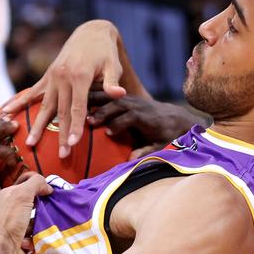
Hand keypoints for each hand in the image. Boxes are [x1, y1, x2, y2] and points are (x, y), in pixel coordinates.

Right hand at [0, 20, 126, 156]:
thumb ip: (113, 81)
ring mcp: (52, 77)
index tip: (73, 144)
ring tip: (29, 144)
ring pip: (44, 106)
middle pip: (61, 112)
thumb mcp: (113, 65)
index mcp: (79, 76)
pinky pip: (32, 93)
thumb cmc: (105, 53)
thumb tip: (120, 94)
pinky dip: (18, 103)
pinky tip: (5, 113)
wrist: (90, 33)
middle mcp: (63, 77)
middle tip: (61, 155)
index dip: (76, 127)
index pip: (78, 107)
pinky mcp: (46, 77)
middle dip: (61, 135)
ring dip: (37, 127)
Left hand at [0, 174, 52, 253]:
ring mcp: (17, 225)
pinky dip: (38, 236)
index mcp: (9, 195)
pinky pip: (37, 234)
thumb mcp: (22, 194)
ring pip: (38, 220)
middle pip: (35, 203)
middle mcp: (12, 209)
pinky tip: (35, 238)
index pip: (27, 184)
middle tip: (51, 208)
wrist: (2, 251)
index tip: (50, 191)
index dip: (39, 186)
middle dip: (44, 207)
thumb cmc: (10, 221)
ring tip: (43, 227)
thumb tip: (48, 187)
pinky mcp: (22, 239)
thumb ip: (36, 183)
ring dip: (42, 224)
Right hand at [88, 96, 206, 157]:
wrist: (174, 116)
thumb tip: (131, 160)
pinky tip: (81, 96)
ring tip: (79, 108)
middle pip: (119, 104)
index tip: (107, 133)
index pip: (131, 117)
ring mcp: (131, 99)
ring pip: (112, 96)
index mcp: (147, 117)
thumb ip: (147, 151)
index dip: (119, 124)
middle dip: (103, 112)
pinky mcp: (125, 96)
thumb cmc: (166, 134)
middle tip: (88, 121)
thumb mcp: (160, 145)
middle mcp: (138, 105)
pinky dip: (96, 94)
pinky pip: (109, 93)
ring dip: (95, 102)